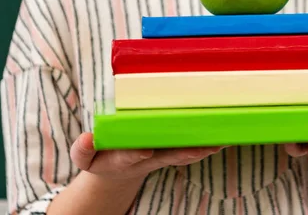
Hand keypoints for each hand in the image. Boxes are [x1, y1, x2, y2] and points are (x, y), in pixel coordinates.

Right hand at [71, 132, 223, 181]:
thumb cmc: (101, 157)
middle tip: (198, 148)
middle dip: (184, 153)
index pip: (131, 155)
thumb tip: (86, 138)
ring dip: (202, 149)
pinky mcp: (171, 152)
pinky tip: (224, 136)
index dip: (137, 154)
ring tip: (220, 141)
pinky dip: (206, 144)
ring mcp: (162, 156)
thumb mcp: (86, 157)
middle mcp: (147, 158)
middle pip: (168, 156)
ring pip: (184, 153)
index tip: (144, 151)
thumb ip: (83, 150)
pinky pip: (191, 148)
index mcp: (124, 158)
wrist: (116, 171)